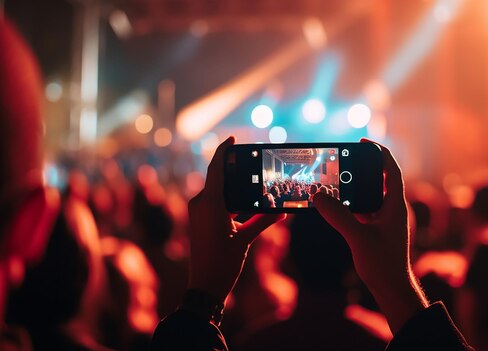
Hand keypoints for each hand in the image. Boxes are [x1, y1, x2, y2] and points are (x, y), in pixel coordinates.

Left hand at [187, 136, 285, 301]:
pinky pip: (215, 202)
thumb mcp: (246, 240)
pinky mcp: (200, 221)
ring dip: (233, 185)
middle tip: (253, 161)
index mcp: (210, 204)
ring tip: (252, 181)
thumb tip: (283, 212)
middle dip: (234, 168)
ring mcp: (199, 213)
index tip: (233, 139)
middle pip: (218, 177)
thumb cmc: (223, 264)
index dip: (224, 151)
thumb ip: (263, 222)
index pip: (216, 169)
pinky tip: (246, 201)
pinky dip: (229, 199)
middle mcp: (201, 204)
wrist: (204, 288)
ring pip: (217, 190)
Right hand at [313, 139, 427, 332]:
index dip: (379, 152)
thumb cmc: (384, 265)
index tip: (363, 141)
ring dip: (354, 186)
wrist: (392, 289)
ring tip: (336, 178)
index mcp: (395, 205)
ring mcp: (385, 219)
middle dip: (363, 166)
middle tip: (344, 157)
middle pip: (379, 178)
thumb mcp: (358, 238)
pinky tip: (334, 204)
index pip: (391, 170)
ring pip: (370, 194)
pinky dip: (350, 203)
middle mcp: (392, 209)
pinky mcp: (376, 229)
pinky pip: (363, 209)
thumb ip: (339, 216)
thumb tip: (319, 196)